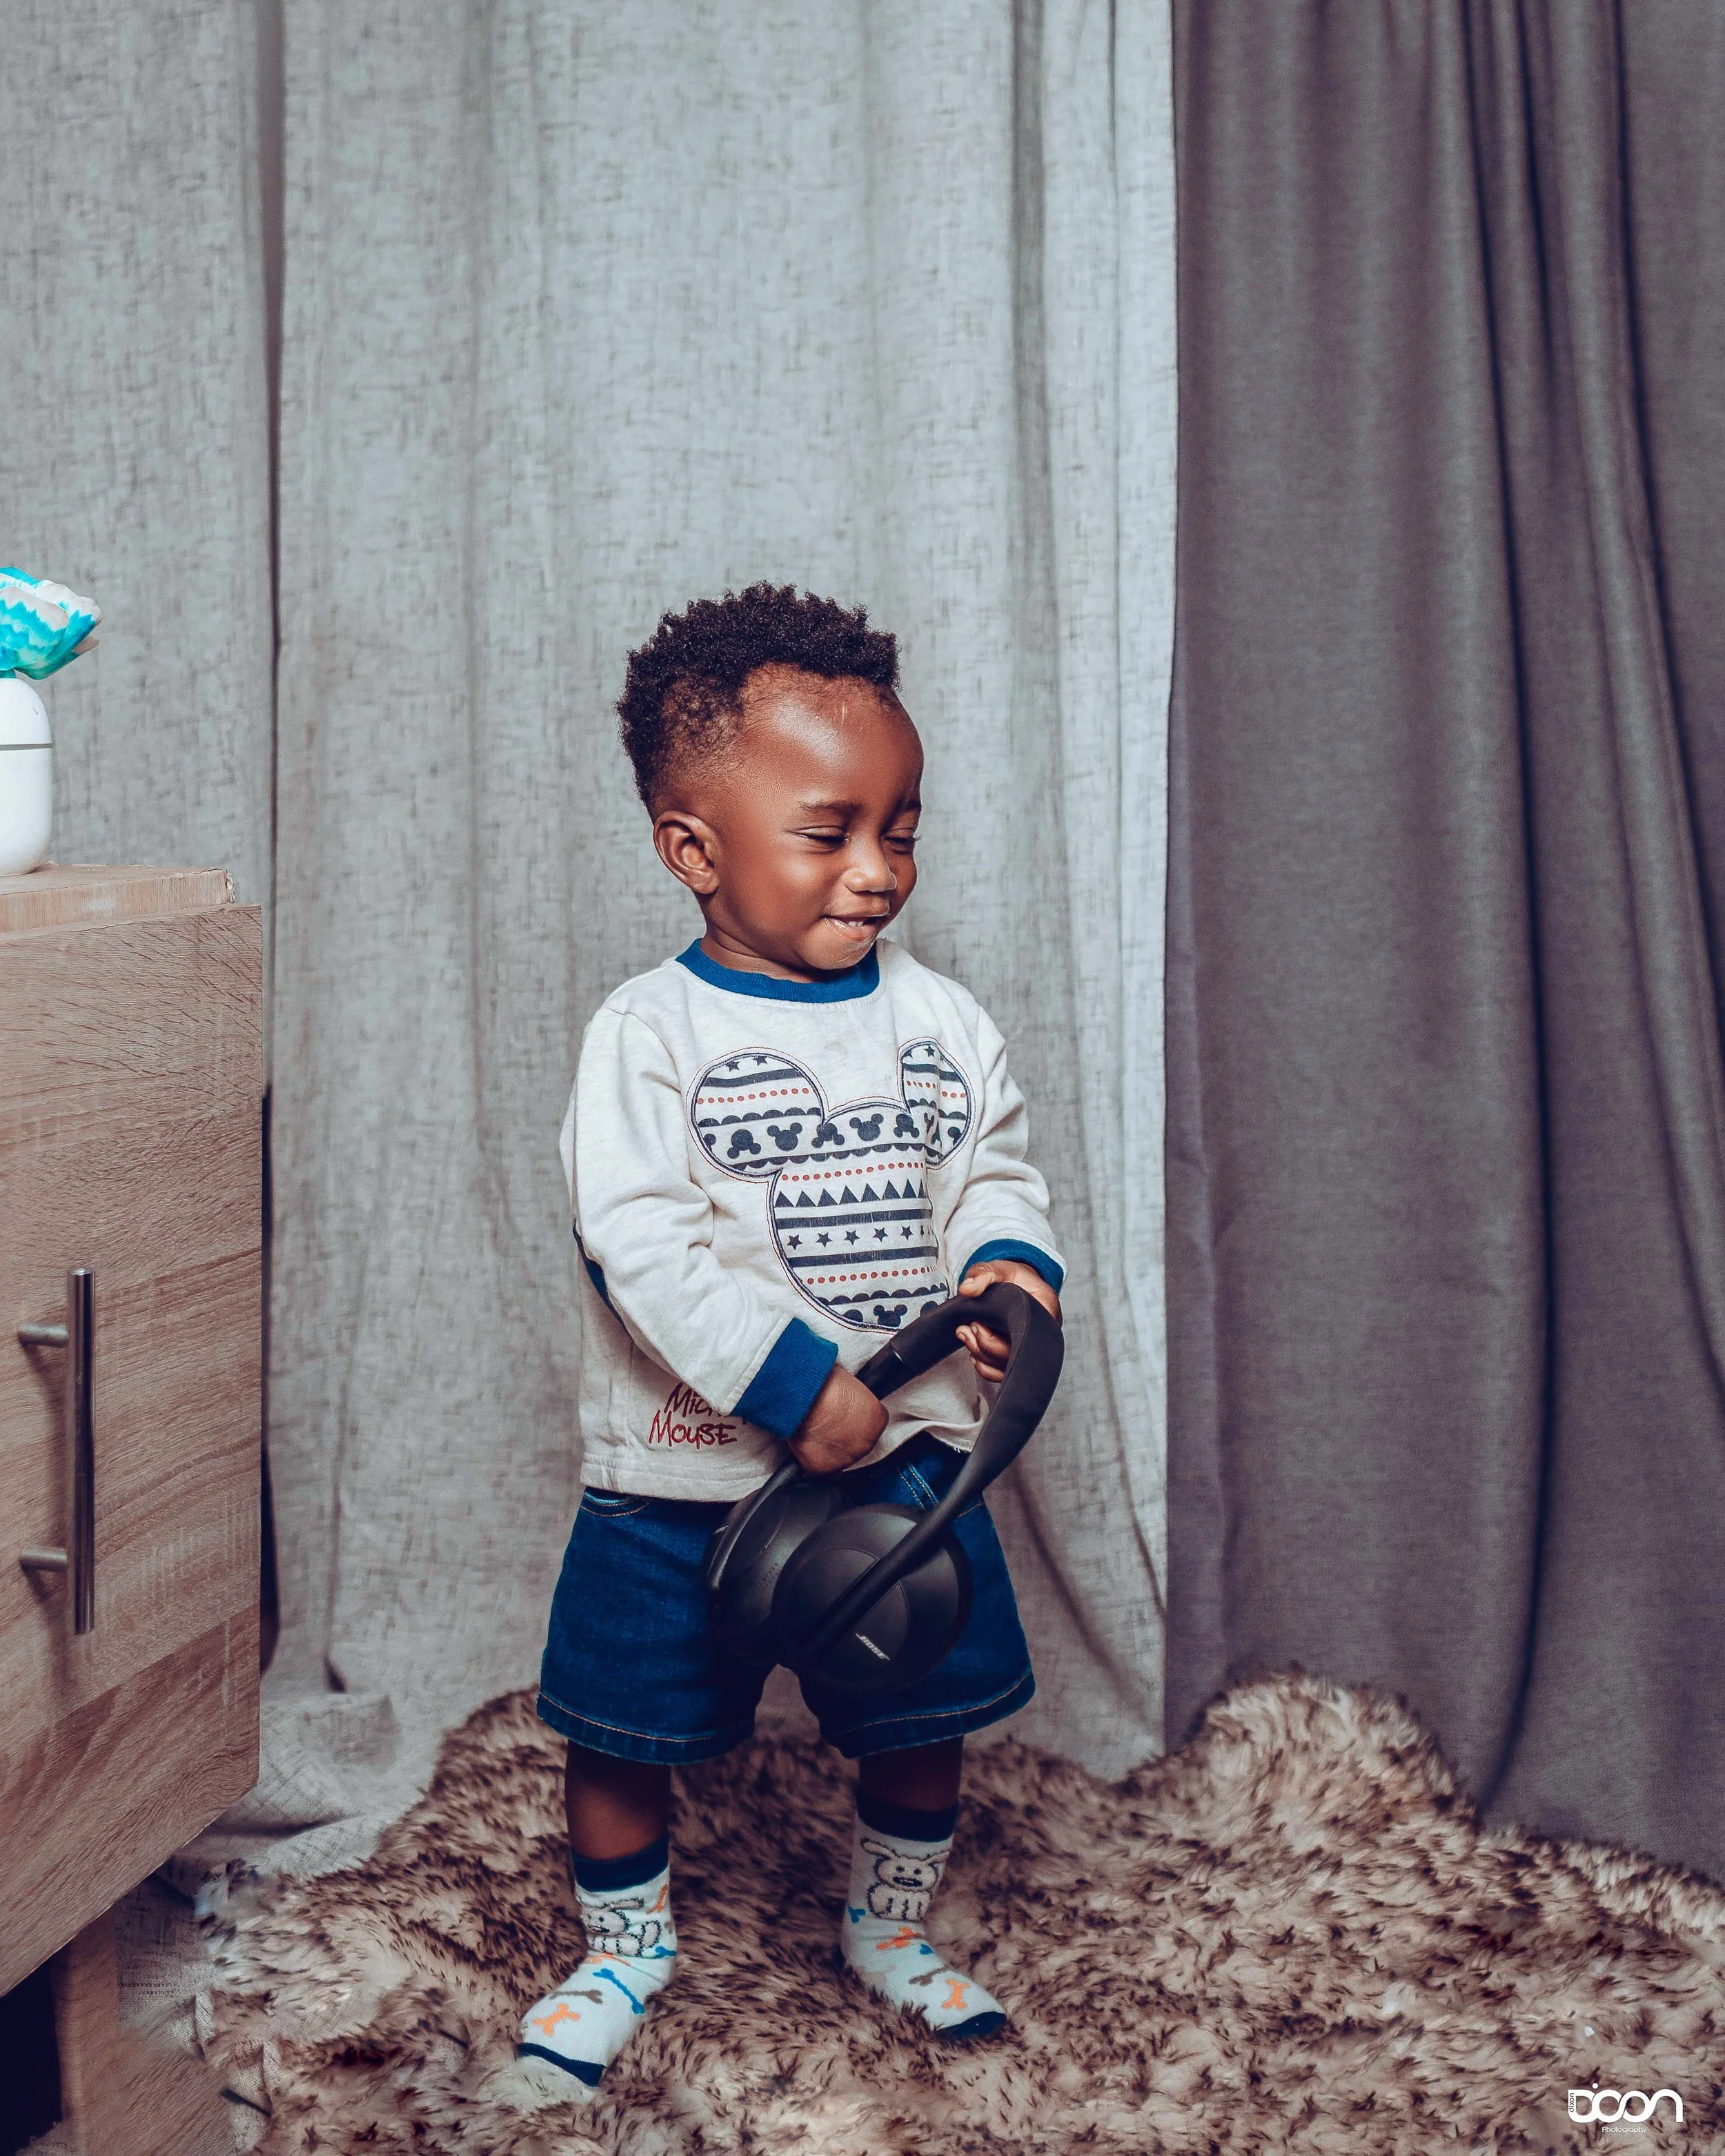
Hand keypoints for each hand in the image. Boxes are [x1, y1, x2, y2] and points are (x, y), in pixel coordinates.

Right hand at [790, 1363, 888, 1475]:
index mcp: (877, 1419)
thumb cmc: (825, 1384)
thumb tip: (847, 1402)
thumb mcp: (850, 1383)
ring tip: (816, 1433)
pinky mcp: (825, 1468)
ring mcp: (847, 1458)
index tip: (845, 1417)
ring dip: (830, 1449)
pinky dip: (812, 1460)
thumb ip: (854, 1401)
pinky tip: (807, 1444)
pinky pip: (819, 1469)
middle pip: (858, 1444)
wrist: (806, 1398)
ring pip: (840, 1459)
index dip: (857, 1421)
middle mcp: (867, 1442)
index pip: (873, 1426)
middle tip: (828, 1425)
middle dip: (845, 1437)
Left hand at [956, 1259, 1061, 1384]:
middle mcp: (1042, 1333)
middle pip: (1014, 1354)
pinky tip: (974, 1351)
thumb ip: (982, 1274)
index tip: (978, 1321)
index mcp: (1044, 1308)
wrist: (1019, 1285)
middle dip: (984, 1343)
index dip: (997, 1333)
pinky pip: (1002, 1373)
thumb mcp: (998, 1268)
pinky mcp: (1020, 1357)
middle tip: (968, 1326)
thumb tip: (967, 1289)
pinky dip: (984, 1366)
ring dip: (980, 1354)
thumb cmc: (1014, 1278)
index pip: (1023, 1333)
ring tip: (965, 1334)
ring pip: (1005, 1366)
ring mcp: (1031, 1348)